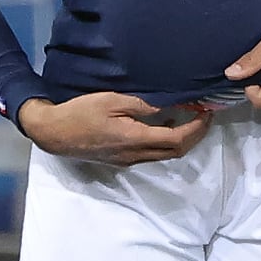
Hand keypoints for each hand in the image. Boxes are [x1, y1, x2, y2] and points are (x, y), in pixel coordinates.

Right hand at [16, 91, 213, 163]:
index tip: (206, 112)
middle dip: (195, 135)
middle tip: (204, 116)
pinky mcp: (121, 160)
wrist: (54, 134)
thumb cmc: (80, 113)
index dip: (197, 128)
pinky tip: (162, 124)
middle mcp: (135, 155)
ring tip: (188, 117)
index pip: (177, 139)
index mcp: (135, 139)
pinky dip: (164, 141)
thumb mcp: (112, 100)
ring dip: (180, 139)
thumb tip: (167, 107)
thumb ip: (142, 105)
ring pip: (164, 155)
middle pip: (175, 152)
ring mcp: (128, 160)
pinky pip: (151, 153)